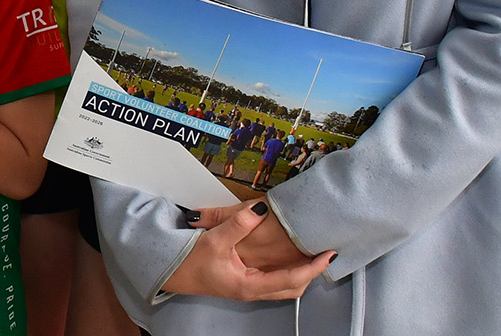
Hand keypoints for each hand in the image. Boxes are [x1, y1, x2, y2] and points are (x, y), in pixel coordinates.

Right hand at [164, 201, 331, 300]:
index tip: (327, 256)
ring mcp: (250, 288)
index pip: (291, 279)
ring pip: (285, 287)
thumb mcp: (214, 240)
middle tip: (326, 256)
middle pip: (294, 288)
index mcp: (249, 285)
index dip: (313, 267)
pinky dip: (289, 272)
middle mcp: (253, 290)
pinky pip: (276, 281)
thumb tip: (259, 210)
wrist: (172, 272)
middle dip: (312, 273)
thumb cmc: (189, 262)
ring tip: (313, 257)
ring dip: (302, 274)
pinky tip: (290, 260)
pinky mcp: (245, 282)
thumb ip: (238, 224)